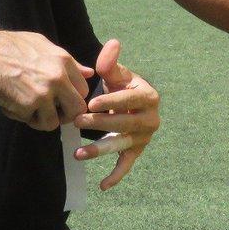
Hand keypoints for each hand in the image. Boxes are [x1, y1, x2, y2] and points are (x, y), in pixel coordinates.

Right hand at [0, 29, 93, 131]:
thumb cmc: (11, 46)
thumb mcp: (43, 45)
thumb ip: (69, 62)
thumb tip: (89, 74)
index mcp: (63, 61)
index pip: (83, 88)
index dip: (73, 97)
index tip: (63, 100)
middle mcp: (58, 78)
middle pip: (77, 108)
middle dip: (65, 114)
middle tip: (52, 112)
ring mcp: (43, 93)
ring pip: (54, 122)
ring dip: (42, 120)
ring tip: (30, 110)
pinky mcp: (27, 106)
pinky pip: (32, 121)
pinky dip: (24, 118)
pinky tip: (14, 107)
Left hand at [73, 39, 159, 189]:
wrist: (128, 102)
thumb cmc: (120, 85)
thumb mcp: (117, 73)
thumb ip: (111, 62)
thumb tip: (112, 44)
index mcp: (148, 96)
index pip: (128, 100)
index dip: (111, 101)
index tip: (91, 103)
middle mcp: (151, 118)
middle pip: (124, 123)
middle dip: (100, 124)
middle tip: (77, 122)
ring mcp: (144, 137)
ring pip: (122, 145)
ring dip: (100, 149)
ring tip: (79, 153)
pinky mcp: (136, 151)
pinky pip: (127, 165)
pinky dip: (116, 176)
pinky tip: (102, 185)